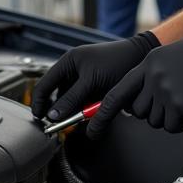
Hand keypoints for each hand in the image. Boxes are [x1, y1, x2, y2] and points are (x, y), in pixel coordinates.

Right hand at [31, 32, 158, 120]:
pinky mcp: (95, 89)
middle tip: (61, 125)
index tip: (40, 119)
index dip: (40, 103)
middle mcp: (73, 70)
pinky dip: (87, 111)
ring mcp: (84, 80)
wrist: (142, 57)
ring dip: (75, 112)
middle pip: (57, 97)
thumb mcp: (91, 80)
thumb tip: (53, 115)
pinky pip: (85, 104)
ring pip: (72, 103)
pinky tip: (93, 113)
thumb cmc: (118, 61)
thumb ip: (72, 98)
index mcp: (68, 62)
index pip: (44, 85)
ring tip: (84, 117)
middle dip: (60, 111)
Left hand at [88, 29, 182, 136]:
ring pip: (156, 120)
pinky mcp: (179, 104)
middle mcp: (153, 76)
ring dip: (171, 116)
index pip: (118, 92)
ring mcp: (165, 90)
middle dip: (154, 112)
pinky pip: (173, 126)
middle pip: (139, 110)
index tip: (91, 126)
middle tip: (175, 100)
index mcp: (149, 63)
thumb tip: (139, 98)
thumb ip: (153, 74)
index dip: (103, 112)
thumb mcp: (174, 58)